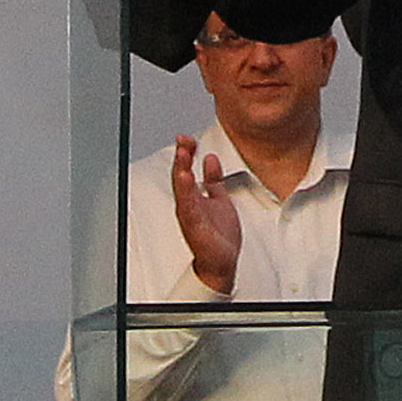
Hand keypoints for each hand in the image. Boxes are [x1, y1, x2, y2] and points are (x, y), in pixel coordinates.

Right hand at [169, 135, 241, 295]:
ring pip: (182, 189)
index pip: (186, 169)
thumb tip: (211, 159)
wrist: (221, 262)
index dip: (186, 152)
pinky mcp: (195, 226)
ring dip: (180, 170)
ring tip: (182, 154)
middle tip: (182, 140)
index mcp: (194, 197)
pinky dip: (187, 192)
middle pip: (180, 175)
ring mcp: (190, 215)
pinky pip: (189, 207)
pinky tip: (186, 179)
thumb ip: (214, 180)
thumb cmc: (218, 236)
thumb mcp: (219, 199)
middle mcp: (189, 204)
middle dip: (181, 156)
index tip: (187, 138)